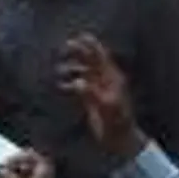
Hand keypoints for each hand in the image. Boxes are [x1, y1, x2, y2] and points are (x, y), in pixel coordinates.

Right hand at [58, 33, 144, 159]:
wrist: (120, 140)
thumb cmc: (117, 123)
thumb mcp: (107, 106)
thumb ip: (92, 93)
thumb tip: (77, 82)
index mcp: (112, 77)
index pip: (100, 55)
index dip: (89, 45)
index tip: (76, 37)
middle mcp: (105, 80)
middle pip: (90, 60)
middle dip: (77, 52)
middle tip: (62, 49)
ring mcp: (98, 89)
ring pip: (82, 72)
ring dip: (71, 68)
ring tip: (58, 71)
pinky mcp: (91, 100)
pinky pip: (78, 86)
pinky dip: (69, 83)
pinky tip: (60, 85)